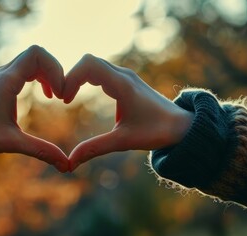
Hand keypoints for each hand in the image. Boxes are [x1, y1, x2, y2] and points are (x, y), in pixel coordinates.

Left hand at [0, 45, 68, 171]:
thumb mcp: (9, 143)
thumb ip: (39, 150)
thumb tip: (66, 165)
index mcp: (6, 81)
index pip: (37, 54)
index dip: (55, 69)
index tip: (59, 93)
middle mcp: (3, 73)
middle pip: (38, 55)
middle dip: (55, 72)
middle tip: (61, 95)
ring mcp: (0, 76)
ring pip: (31, 61)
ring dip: (47, 74)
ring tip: (55, 95)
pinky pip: (24, 69)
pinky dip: (39, 77)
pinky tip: (44, 95)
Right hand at [63, 54, 193, 170]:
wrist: (182, 126)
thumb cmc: (157, 132)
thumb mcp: (123, 141)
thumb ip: (95, 148)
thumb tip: (70, 163)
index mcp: (123, 86)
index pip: (89, 66)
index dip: (71, 78)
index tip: (65, 100)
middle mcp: (124, 75)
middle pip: (89, 61)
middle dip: (71, 77)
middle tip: (64, 98)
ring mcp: (126, 76)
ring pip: (94, 64)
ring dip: (79, 77)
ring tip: (69, 98)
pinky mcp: (126, 81)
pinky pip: (101, 70)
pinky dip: (87, 79)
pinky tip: (82, 96)